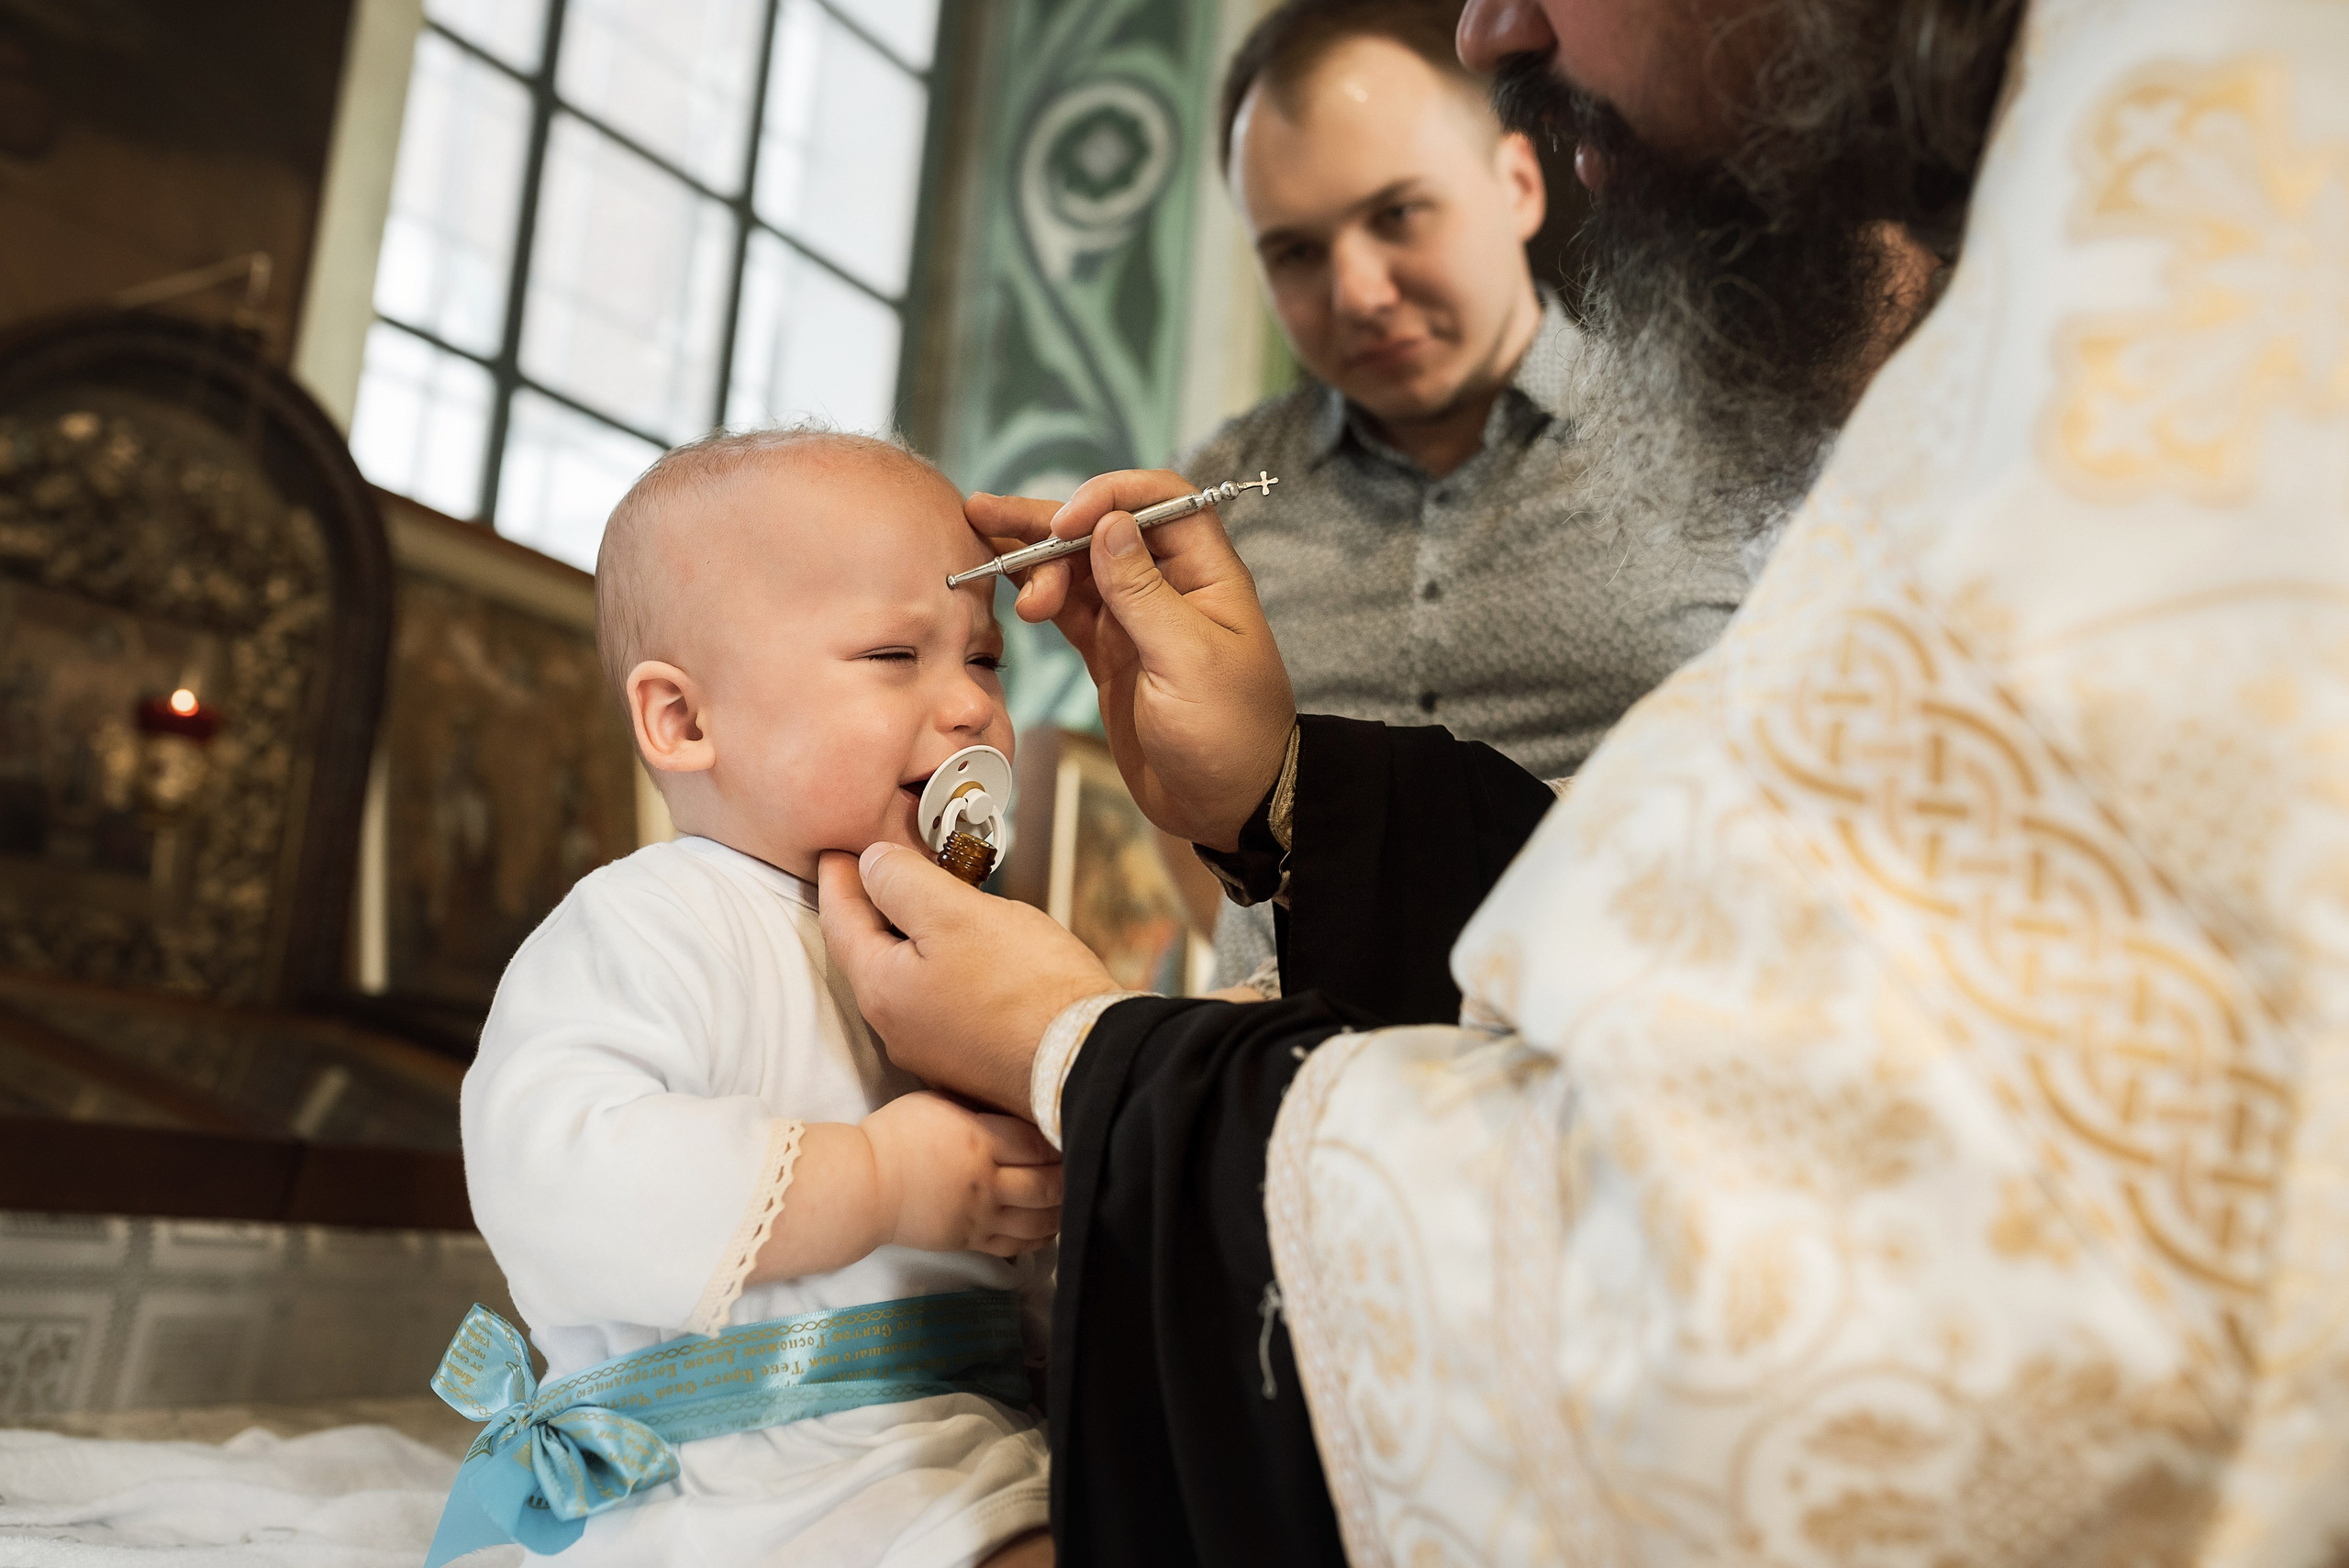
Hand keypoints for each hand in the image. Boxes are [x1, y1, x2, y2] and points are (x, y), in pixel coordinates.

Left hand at [819, 844, 1119, 1110]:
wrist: (1088, 1059)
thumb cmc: (1027, 987)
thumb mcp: (957, 913)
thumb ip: (903, 881)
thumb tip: (872, 863)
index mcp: (881, 989)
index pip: (840, 920)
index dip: (838, 877)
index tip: (836, 849)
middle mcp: (895, 1027)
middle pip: (869, 951)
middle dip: (872, 905)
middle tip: (879, 865)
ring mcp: (931, 1048)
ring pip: (905, 975)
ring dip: (910, 934)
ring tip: (928, 897)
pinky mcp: (968, 1057)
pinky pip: (937, 998)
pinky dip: (939, 963)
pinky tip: (966, 946)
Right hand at [862, 1091, 1062, 1257]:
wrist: (864, 1185)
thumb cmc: (895, 1135)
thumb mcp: (937, 1103)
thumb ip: (978, 1107)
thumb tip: (1015, 1105)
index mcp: (979, 1140)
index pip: (1038, 1143)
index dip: (1061, 1139)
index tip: (1071, 1131)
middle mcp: (986, 1182)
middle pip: (1049, 1184)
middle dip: (1070, 1175)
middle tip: (1081, 1163)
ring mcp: (980, 1216)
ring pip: (1040, 1220)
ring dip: (1063, 1208)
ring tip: (1072, 1194)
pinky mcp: (971, 1240)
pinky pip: (1017, 1244)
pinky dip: (1042, 1236)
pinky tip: (1050, 1223)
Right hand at [967, 470, 1294, 850]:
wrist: (1227, 806)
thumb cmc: (1229, 736)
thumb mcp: (1187, 662)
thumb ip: (1142, 593)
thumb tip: (1109, 525)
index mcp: (1205, 575)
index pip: (1159, 502)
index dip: (1109, 497)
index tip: (1064, 523)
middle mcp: (1170, 586)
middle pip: (1104, 529)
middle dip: (1047, 519)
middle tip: (986, 514)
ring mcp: (1135, 620)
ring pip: (1077, 568)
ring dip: (1033, 559)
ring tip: (983, 559)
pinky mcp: (1110, 653)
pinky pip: (1067, 609)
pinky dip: (1035, 595)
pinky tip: (1004, 588)